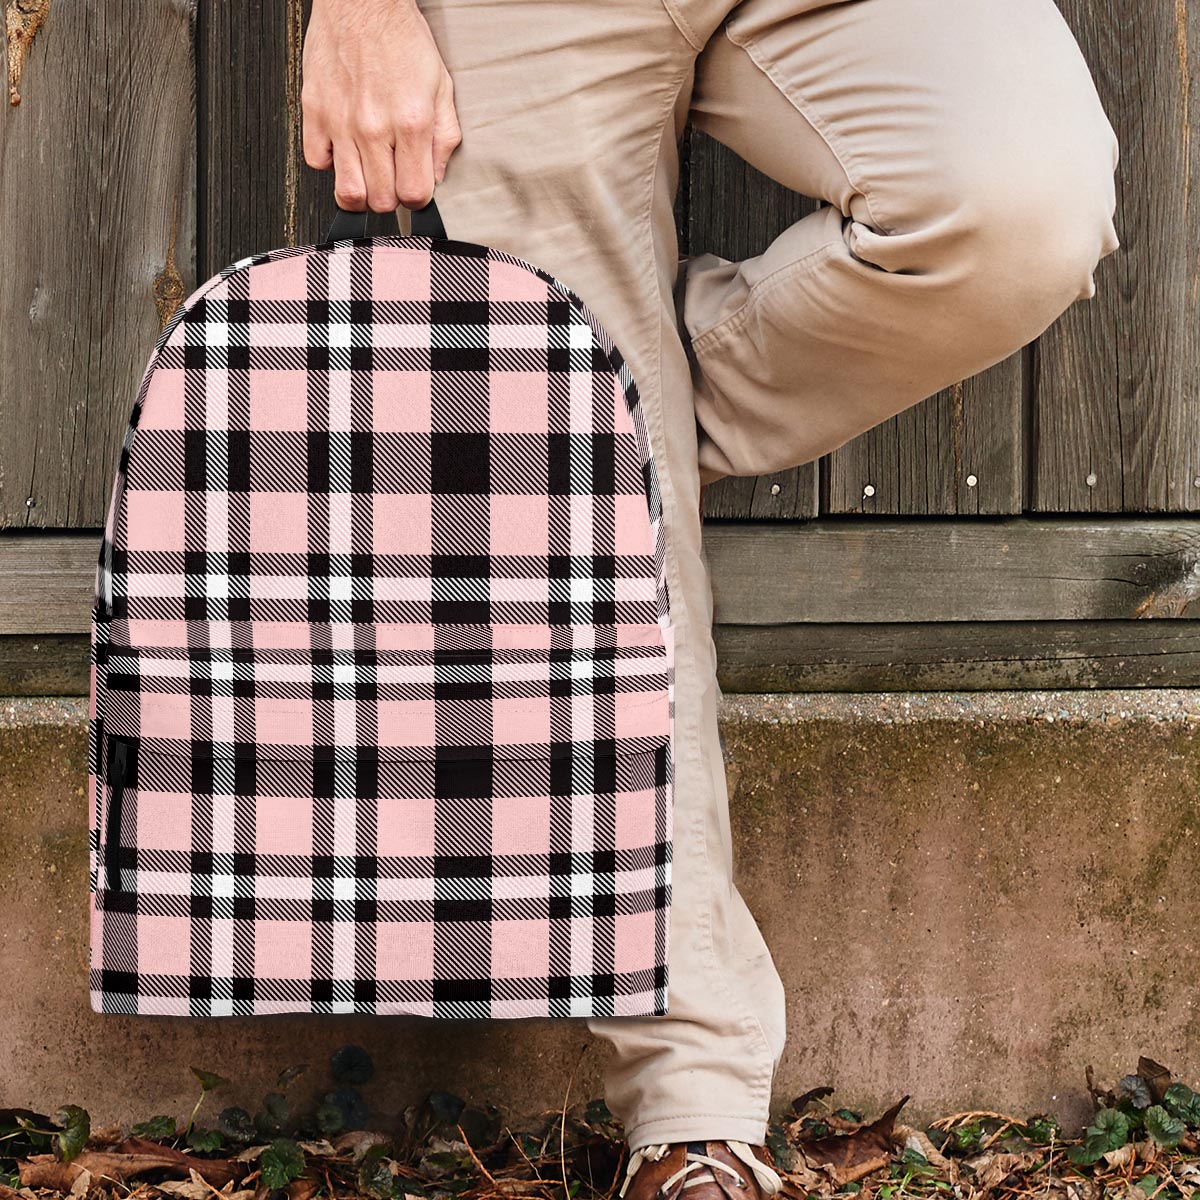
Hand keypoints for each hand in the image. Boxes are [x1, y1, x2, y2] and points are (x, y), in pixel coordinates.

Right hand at [302, 0, 461, 211]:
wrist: (362, 1)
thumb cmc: (401, 39)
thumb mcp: (441, 87)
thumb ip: (444, 137)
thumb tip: (437, 176)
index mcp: (411, 123)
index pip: (414, 194)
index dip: (417, 198)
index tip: (415, 188)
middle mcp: (374, 127)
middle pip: (381, 201)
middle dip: (390, 197)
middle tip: (391, 178)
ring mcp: (341, 122)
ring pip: (348, 192)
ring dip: (361, 191)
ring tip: (368, 175)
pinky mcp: (314, 111)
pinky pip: (316, 162)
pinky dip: (330, 163)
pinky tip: (344, 149)